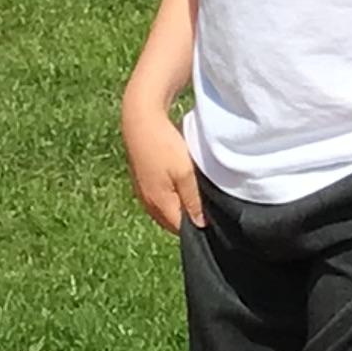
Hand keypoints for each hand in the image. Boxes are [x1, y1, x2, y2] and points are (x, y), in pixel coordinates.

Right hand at [121, 96, 203, 231]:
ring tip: (194, 197)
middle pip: (171, 222)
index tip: (212, 219)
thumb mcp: (185, 174)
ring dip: (178, 208)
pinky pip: (158, 199)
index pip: (180, 229)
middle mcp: (148, 203)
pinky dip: (170, 198)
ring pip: (164, 210)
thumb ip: (193, 201)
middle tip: (206, 208)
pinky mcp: (140, 182)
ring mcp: (142, 193)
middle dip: (187, 219)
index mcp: (160, 204)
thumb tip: (200, 224)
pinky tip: (179, 186)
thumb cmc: (163, 146)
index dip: (197, 227)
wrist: (139, 121)